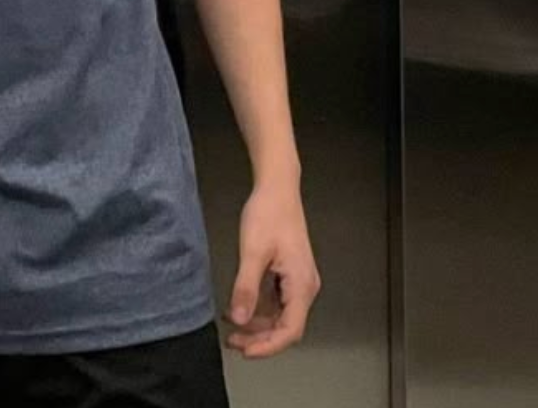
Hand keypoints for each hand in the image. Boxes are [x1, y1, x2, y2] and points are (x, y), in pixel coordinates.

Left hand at [223, 181, 320, 358]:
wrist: (277, 187)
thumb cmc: (268, 213)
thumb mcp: (253, 251)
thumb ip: (246, 288)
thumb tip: (240, 320)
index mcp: (302, 285)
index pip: (289, 331)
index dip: (267, 346)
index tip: (245, 351)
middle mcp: (305, 287)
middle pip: (285, 326)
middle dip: (259, 338)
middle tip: (233, 341)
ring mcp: (298, 280)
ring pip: (280, 315)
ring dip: (258, 325)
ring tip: (232, 327)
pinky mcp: (289, 273)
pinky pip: (277, 301)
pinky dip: (259, 308)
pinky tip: (239, 307)